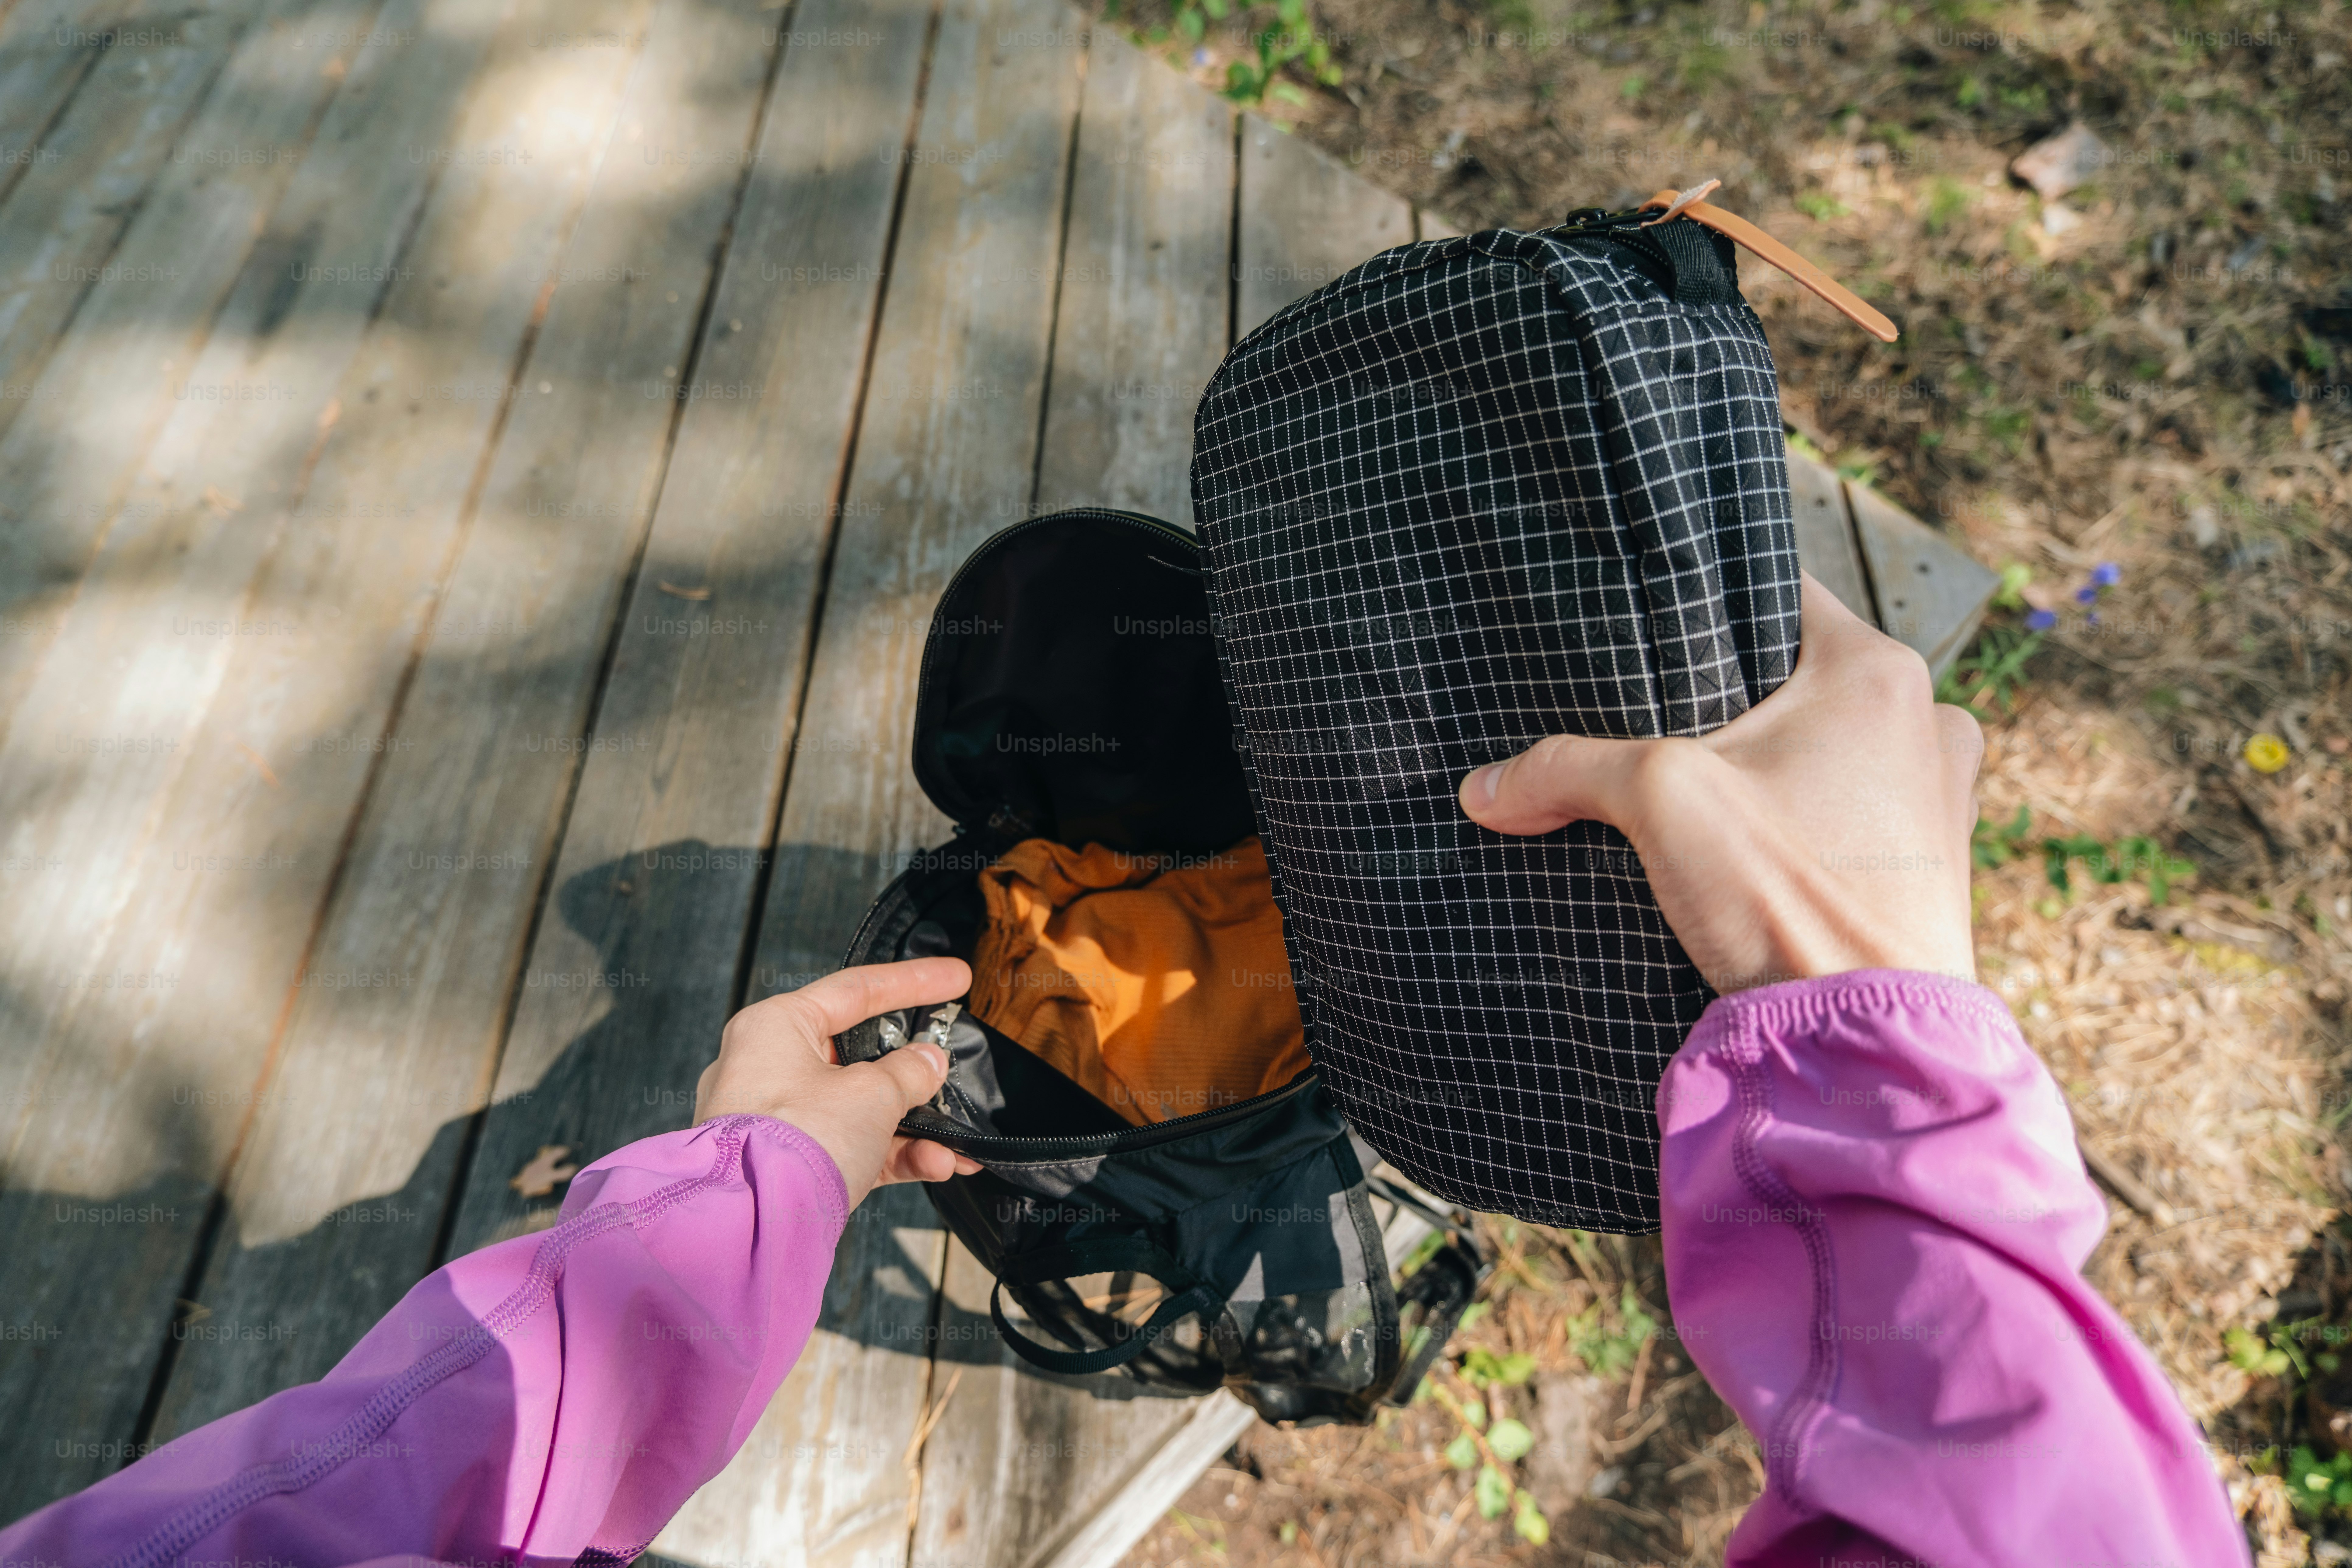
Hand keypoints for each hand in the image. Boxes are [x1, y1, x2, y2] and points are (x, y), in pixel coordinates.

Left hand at [696, 958, 983, 1205]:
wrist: (752, 1225)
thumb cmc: (799, 1140)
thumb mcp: (871, 1094)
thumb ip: (908, 1072)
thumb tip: (928, 1062)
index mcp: (776, 1027)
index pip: (855, 991)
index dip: (913, 983)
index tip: (957, 978)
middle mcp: (767, 1067)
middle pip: (857, 1055)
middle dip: (914, 1073)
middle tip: (953, 1070)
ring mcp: (774, 1119)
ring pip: (857, 1108)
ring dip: (912, 1126)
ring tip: (959, 1144)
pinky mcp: (785, 1162)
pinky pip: (847, 1147)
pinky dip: (891, 1155)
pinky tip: (938, 1165)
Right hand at [1458, 574, 1980, 994]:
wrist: (1862, 1039)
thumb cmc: (1785, 895)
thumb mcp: (1658, 804)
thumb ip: (1565, 771)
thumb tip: (1482, 789)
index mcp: (1879, 670)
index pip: (1777, 593)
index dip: (1709, 607)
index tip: (1653, 632)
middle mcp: (1929, 719)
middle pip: (1804, 676)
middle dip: (1735, 700)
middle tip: (1665, 725)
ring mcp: (1944, 795)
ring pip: (1836, 747)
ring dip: (1778, 765)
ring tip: (1710, 796)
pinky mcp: (1937, 865)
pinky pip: (1864, 811)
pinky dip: (1814, 820)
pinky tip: (1760, 850)